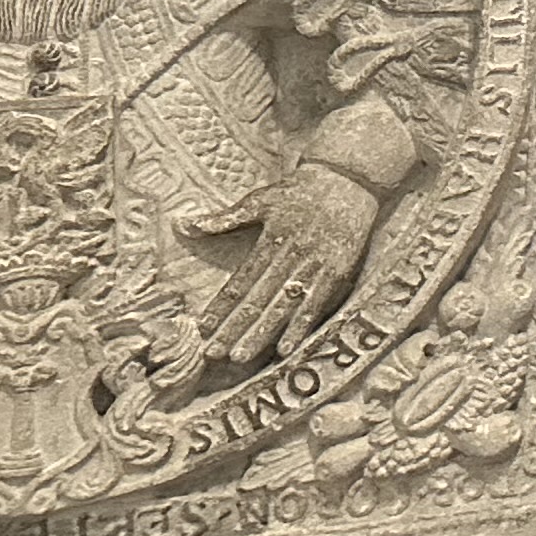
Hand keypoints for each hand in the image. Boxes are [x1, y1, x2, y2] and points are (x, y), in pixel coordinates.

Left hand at [198, 161, 381, 364]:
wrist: (350, 179)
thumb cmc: (302, 190)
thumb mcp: (262, 198)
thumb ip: (226, 218)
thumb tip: (184, 225)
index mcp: (272, 239)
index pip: (241, 280)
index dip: (221, 306)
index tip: (203, 327)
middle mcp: (293, 256)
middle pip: (258, 299)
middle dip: (234, 328)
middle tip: (213, 353)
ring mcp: (316, 266)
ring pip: (284, 306)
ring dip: (261, 333)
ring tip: (240, 356)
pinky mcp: (338, 273)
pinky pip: (316, 306)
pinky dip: (301, 327)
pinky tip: (285, 348)